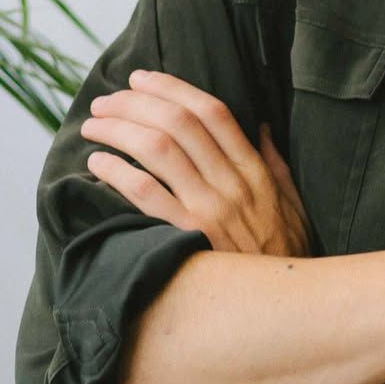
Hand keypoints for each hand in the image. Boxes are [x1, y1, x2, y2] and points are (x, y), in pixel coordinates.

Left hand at [80, 69, 312, 258]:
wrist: (283, 305)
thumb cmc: (284, 253)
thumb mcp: (291, 201)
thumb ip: (273, 161)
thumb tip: (259, 125)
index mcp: (253, 169)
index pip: (211, 111)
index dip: (172, 87)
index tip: (141, 78)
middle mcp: (230, 182)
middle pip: (177, 122)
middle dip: (134, 103)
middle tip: (105, 100)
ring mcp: (208, 209)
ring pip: (156, 149)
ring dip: (118, 130)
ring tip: (93, 127)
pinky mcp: (186, 236)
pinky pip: (145, 193)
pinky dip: (116, 171)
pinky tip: (98, 163)